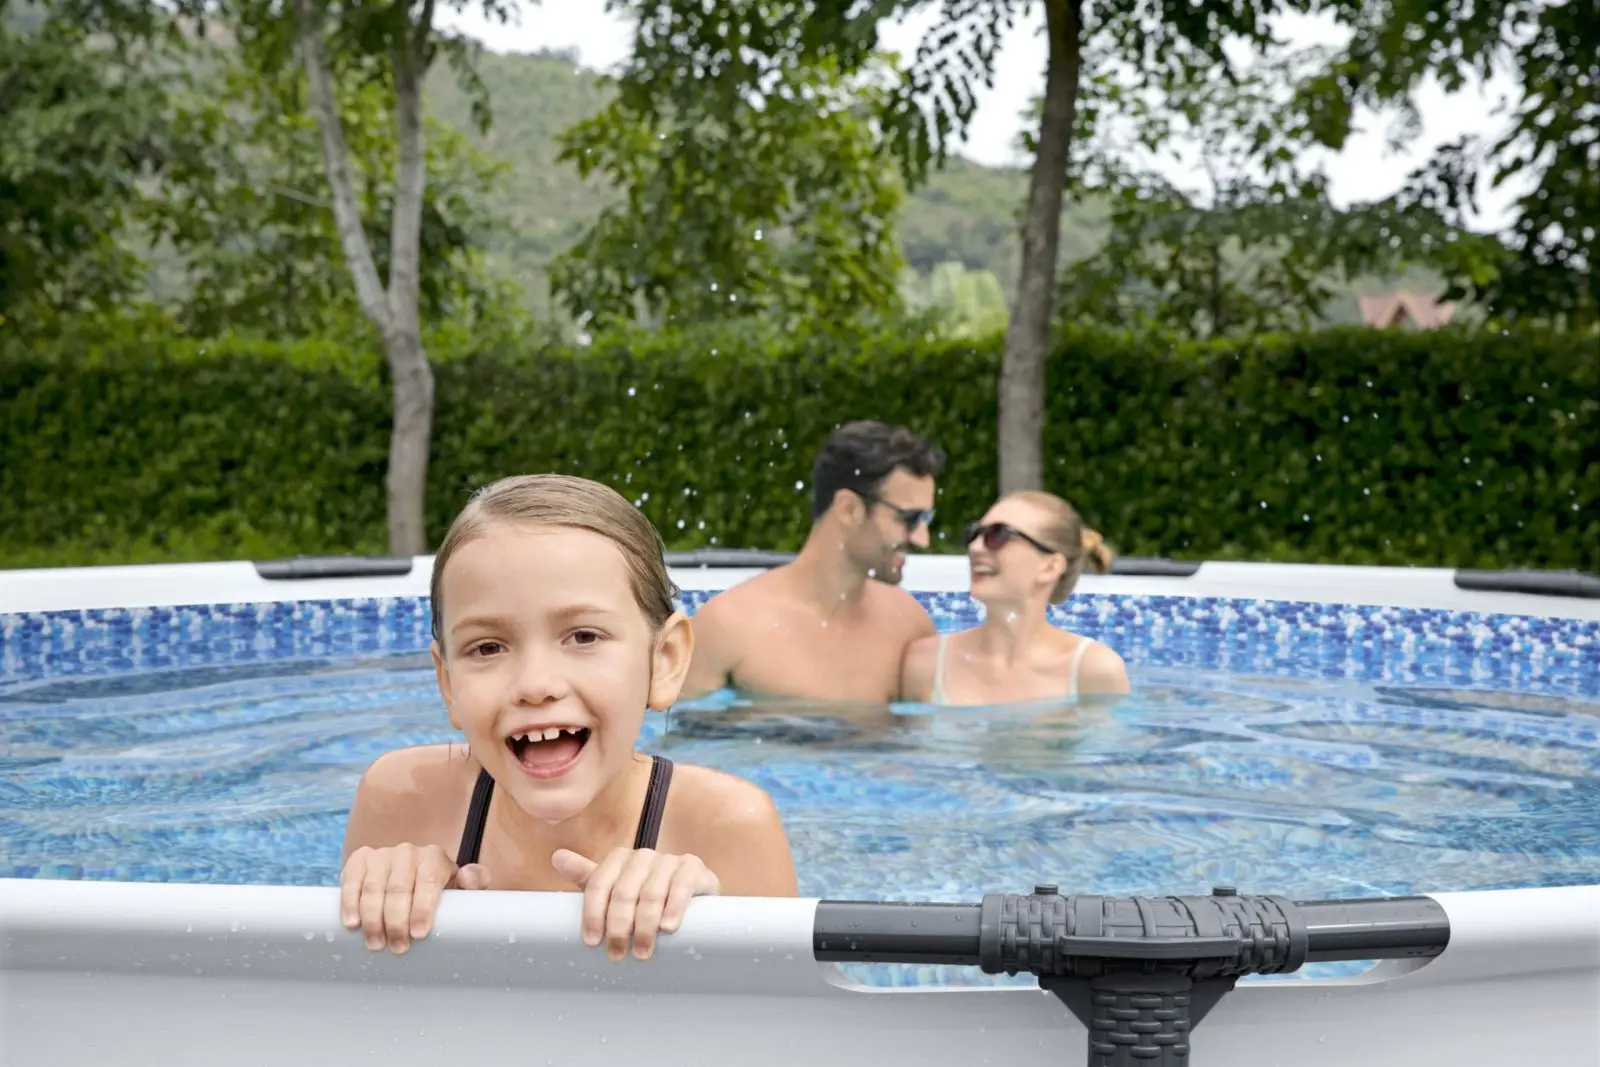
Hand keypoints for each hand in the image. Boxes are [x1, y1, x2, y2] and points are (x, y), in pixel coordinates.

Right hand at [339, 843, 490, 953]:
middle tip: (398, 947)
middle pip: (399, 887)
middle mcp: (408, 851)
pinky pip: (351, 879)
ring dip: (373, 918)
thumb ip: (474, 881)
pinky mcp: (360, 859)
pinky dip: (350, 902)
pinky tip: (352, 923)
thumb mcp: (459, 887)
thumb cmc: (438, 891)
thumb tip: (469, 876)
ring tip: (376, 943)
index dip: (423, 908)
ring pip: (374, 887)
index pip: (429, 880)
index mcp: (434, 857)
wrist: (410, 877)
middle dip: (397, 920)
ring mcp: (382, 854)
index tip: (419, 934)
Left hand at [551, 847, 719, 960]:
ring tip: (642, 952)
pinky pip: (682, 886)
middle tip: (617, 954)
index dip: (593, 913)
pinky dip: (674, 908)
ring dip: (645, 926)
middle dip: (619, 927)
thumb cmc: (645, 895)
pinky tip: (668, 928)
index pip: (599, 883)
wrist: (691, 893)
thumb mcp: (616, 889)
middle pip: (624, 892)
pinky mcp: (694, 868)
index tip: (592, 942)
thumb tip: (556, 857)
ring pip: (651, 893)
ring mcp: (670, 860)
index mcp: (619, 858)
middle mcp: (643, 855)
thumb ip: (588, 877)